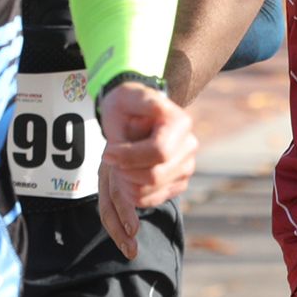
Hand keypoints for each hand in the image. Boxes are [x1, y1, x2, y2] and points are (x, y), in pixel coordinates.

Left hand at [96, 83, 196, 258]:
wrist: (133, 114)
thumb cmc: (127, 105)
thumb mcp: (127, 96)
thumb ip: (137, 107)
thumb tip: (150, 121)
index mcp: (181, 123)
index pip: (159, 152)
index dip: (129, 157)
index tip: (108, 152)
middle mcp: (189, 146)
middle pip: (154, 176)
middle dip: (124, 171)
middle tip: (111, 158)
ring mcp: (186, 168)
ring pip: (149, 191)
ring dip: (124, 182)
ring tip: (119, 165)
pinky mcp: (178, 184)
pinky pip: (149, 201)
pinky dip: (130, 192)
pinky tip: (126, 174)